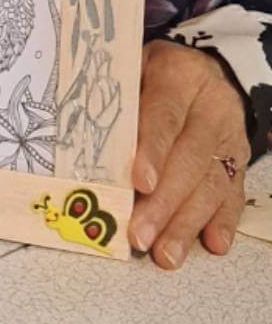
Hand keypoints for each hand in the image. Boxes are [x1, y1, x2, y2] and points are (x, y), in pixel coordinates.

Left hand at [129, 39, 249, 268]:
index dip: (153, 151)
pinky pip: (234, 192)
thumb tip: (82, 147)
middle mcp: (210, 105)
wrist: (202, 69)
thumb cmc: (150, 73)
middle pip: (189, 158)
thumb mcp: (132, 69)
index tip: (139, 184)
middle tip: (140, 236)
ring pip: (212, 182)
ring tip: (166, 254)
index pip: (165, 115)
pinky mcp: (241, 158)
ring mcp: (230, 135)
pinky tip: (212, 244)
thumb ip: (116, 102)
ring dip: (187, 222)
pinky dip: (223, 220)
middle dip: (164, 203)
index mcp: (178, 75)